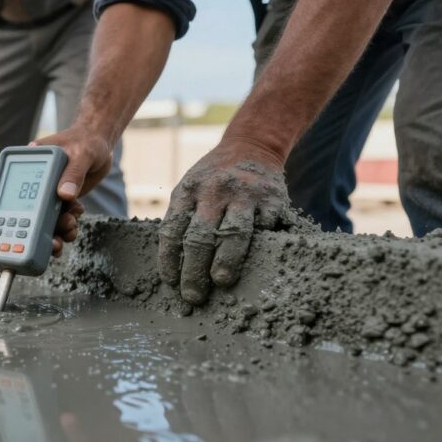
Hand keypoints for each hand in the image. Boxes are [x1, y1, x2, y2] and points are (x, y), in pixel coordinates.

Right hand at [0, 148, 87, 257]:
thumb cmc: (88, 142)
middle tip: (30, 241)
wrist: (104, 151)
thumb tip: (64, 196)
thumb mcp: (81, 154)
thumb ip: (73, 174)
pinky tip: (73, 229)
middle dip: (23, 227)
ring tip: (61, 238)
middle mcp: (33, 181)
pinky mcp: (58, 205)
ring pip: (37, 220)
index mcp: (30, 162)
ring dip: (48, 233)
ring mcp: (45, 195)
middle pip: (17, 206)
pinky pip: (55, 223)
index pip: (0, 175)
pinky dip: (63, 231)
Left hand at [158, 138, 293, 304]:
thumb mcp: (190, 189)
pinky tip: (257, 262)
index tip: (170, 283)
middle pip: (199, 237)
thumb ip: (182, 220)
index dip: (169, 260)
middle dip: (194, 271)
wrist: (251, 145)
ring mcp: (244, 194)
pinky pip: (266, 228)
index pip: (172, 231)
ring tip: (221, 281)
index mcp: (187, 192)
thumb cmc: (213, 179)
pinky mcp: (272, 199)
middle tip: (193, 296)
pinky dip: (261, 247)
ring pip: (233, 233)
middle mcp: (213, 192)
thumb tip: (175, 269)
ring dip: (226, 261)